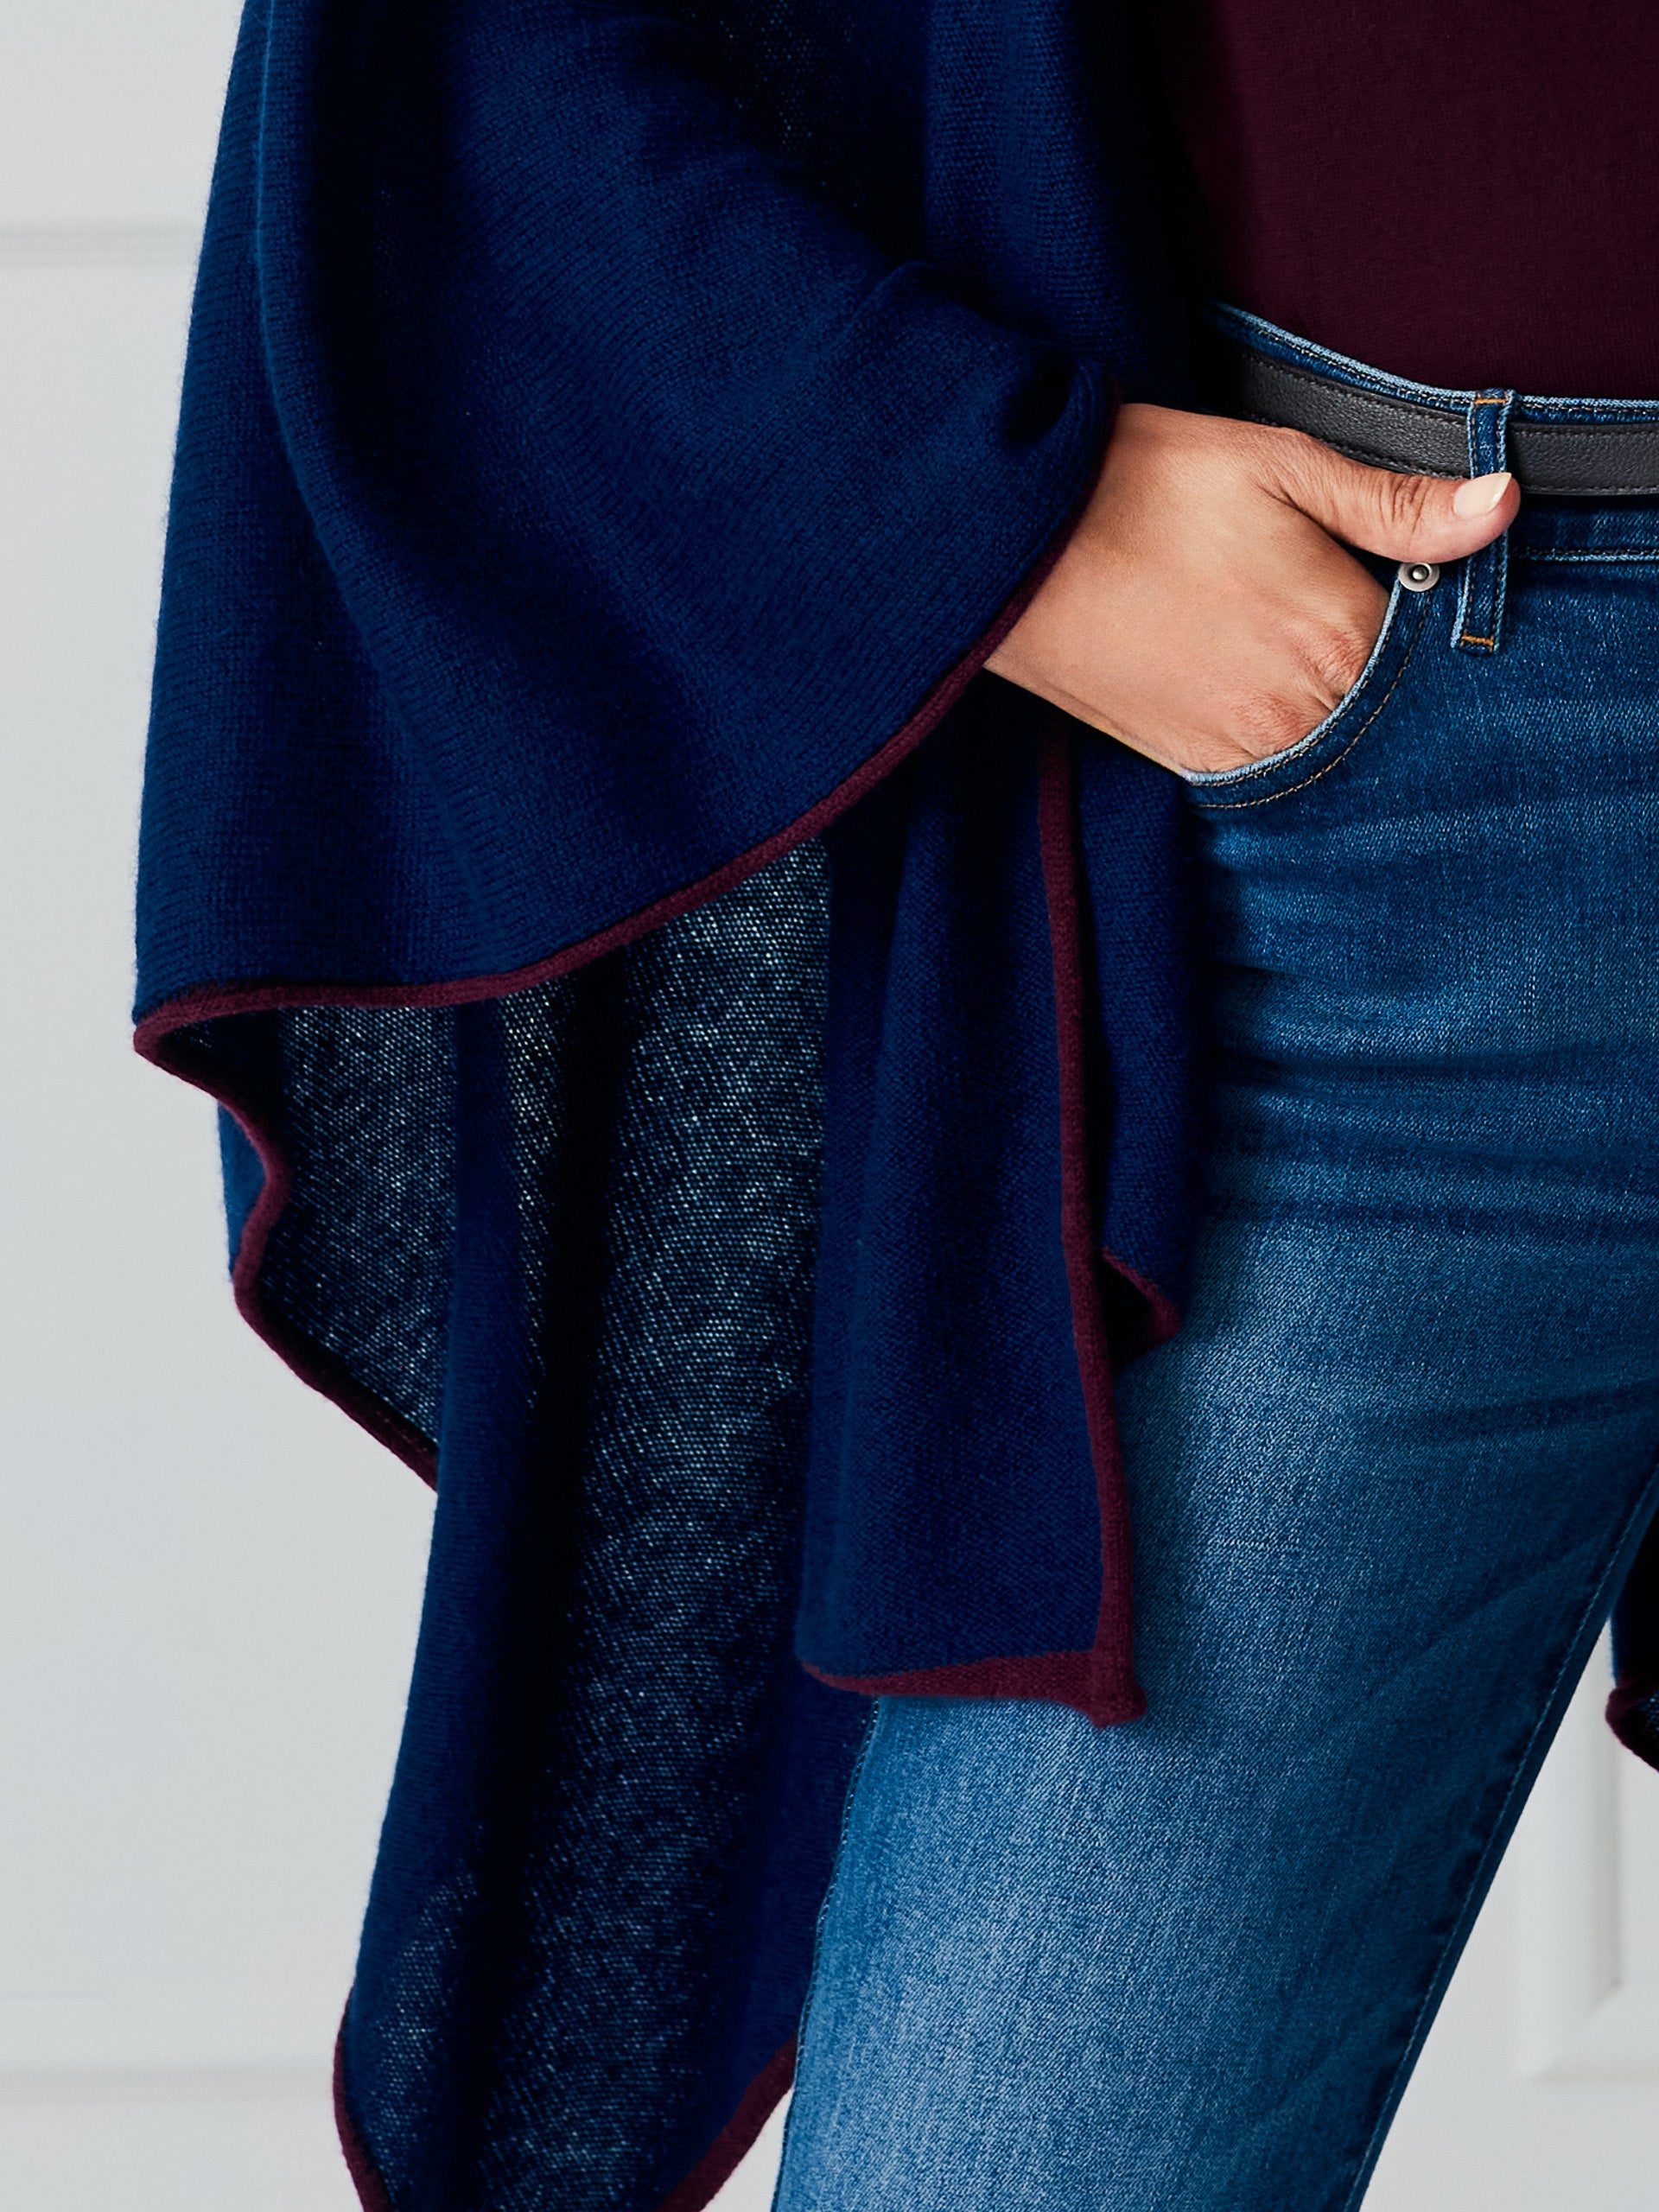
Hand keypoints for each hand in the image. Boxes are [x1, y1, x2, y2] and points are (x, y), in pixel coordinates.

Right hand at [987, 403, 1519, 776]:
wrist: (1010, 544)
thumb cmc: (1140, 485)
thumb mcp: (1275, 462)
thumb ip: (1392, 501)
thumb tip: (1502, 504)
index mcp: (1336, 632)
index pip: (1444, 662)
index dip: (1454, 636)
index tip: (1446, 603)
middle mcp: (1298, 711)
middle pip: (1397, 724)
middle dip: (1410, 693)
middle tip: (1381, 636)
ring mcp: (1240, 749)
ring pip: (1337, 760)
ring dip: (1349, 726)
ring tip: (1325, 668)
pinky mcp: (1188, 763)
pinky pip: (1270, 778)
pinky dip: (1291, 747)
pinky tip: (1281, 702)